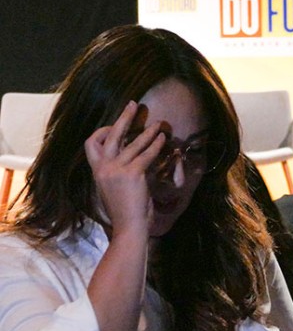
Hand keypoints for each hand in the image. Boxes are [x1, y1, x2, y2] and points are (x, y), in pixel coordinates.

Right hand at [84, 100, 164, 234]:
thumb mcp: (114, 186)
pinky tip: (163, 140)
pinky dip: (156, 146)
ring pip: (133, 143)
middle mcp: (103, 168)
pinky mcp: (132, 174)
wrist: (128, 227)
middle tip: (134, 104)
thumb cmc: (125, 210)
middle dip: (123, 117)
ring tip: (159, 124)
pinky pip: (146, 154)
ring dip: (147, 131)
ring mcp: (116, 170)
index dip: (103, 131)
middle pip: (110, 135)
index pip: (90, 144)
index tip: (117, 126)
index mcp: (96, 171)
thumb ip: (119, 170)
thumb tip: (133, 154)